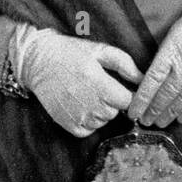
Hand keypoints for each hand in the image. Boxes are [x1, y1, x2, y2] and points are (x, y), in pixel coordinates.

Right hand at [12, 25, 141, 137]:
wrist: (37, 61)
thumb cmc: (71, 52)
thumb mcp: (101, 50)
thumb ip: (125, 65)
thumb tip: (143, 79)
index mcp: (101, 85)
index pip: (129, 101)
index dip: (130, 95)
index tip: (125, 89)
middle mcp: (91, 105)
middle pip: (117, 112)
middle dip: (113, 101)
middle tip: (100, 86)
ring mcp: (78, 117)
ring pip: (103, 122)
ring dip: (101, 111)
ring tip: (88, 94)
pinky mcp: (67, 125)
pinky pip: (88, 131)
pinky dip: (89, 122)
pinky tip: (81, 105)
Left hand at [127, 0, 181, 126]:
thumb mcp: (174, 33)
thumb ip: (164, 55)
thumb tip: (152, 76)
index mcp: (171, 51)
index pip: (152, 81)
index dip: (142, 99)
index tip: (133, 111)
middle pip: (165, 94)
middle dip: (153, 110)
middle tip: (144, 121)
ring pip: (181, 100)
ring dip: (169, 114)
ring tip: (159, 122)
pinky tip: (181, 118)